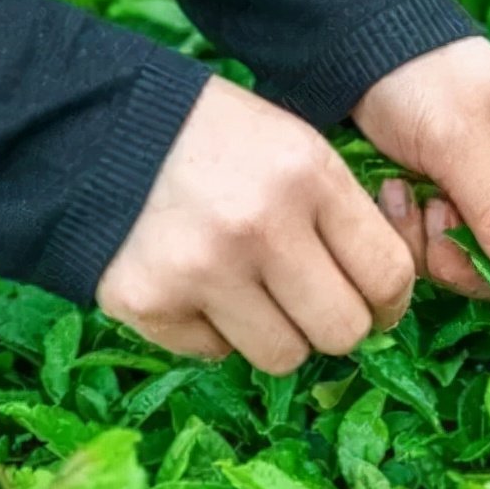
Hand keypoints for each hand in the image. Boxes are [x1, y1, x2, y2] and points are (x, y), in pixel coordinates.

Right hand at [96, 77, 414, 374]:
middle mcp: (261, 225)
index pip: (388, 274)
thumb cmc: (216, 141)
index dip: (390, 303)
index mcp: (308, 175)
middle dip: (333, 326)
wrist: (99, 131)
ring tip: (249, 292)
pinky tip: (195, 283)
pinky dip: (212, 330)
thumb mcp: (293, 146)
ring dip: (275, 335)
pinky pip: (214, 353)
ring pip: (283, 357)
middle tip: (310, 305)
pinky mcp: (150, 302)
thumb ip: (340, 214)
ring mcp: (203, 269)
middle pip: (342, 332)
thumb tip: (383, 300)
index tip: (376, 306)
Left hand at [352, 39, 489, 303]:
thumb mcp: (461, 145)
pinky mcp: (435, 197)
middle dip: (468, 256)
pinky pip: (429, 243)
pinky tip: (389, 189)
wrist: (357, 40)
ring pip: (465, 258)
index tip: (487, 262)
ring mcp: (474, 192)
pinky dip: (406, 225)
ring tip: (403, 191)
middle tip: (433, 215)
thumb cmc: (420, 77)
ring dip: (428, 238)